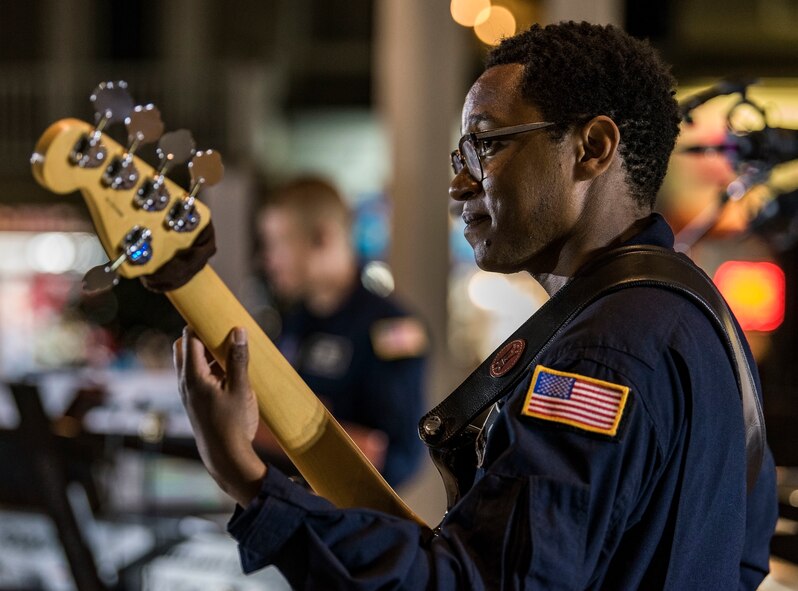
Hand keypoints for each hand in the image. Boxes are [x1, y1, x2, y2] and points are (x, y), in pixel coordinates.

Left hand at [174, 326, 266, 506]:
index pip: (189, 338)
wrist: (225, 457)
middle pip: (184, 347)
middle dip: (201, 336)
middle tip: (223, 332)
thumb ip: (238, 359)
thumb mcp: (240, 389)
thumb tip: (238, 330)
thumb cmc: (233, 424)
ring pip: (190, 361)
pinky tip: (230, 370)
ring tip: (230, 350)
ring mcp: (188, 392)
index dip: (200, 323)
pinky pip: (197, 374)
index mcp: (192, 376)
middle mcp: (185, 382)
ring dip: (206, 352)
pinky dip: (209, 366)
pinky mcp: (195, 401)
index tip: (215, 313)